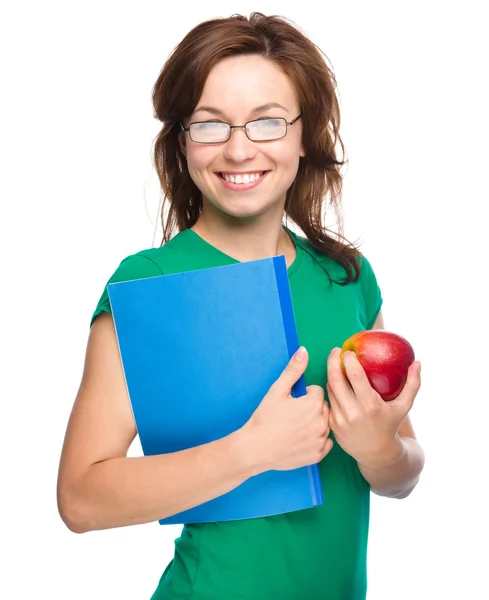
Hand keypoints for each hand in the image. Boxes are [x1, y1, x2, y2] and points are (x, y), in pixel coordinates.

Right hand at [242, 347, 332, 474]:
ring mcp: (321, 440)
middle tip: (292, 415)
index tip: (291, 402)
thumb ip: (293, 370)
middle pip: (323, 407)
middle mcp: (322, 422)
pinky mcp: (318, 455)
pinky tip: (302, 440)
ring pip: (325, 424)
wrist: (255, 448)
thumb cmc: (265, 418)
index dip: (303, 395)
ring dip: (315, 423)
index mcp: (314, 404)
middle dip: (311, 408)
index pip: (317, 391)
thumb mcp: (277, 390)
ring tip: (296, 427)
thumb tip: (304, 351)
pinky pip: (325, 443)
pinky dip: (317, 440)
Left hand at [326, 347, 420, 466]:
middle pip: (335, 379)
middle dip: (332, 360)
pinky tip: (335, 382)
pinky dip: (330, 388)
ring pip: (329, 388)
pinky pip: (328, 400)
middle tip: (336, 351)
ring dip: (331, 373)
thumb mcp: (404, 406)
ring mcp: (340, 419)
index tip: (348, 351)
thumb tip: (417, 362)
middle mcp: (353, 412)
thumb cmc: (391, 424)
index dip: (348, 359)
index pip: (354, 375)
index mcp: (370, 405)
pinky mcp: (332, 424)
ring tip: (336, 364)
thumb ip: (413, 384)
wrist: (376, 453)